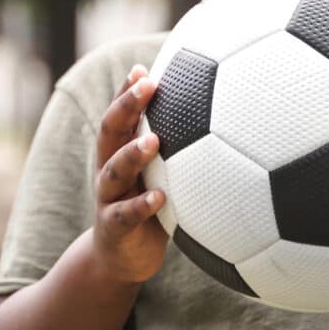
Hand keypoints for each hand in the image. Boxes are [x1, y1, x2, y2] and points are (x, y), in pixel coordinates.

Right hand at [93, 64, 169, 283]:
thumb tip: (219, 117)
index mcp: (120, 153)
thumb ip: (177, 149)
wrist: (122, 260)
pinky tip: (161, 198)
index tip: (143, 69)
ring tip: (154, 140)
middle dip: (125, 107)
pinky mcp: (114, 228)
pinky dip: (141, 206)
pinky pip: (125, 215)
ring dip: (132, 154)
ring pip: (113, 171)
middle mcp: (110, 170)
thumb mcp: (161, 176)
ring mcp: (109, 199)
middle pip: (110, 132)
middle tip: (147, 86)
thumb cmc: (150, 207)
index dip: (127, 92)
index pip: (120, 116)